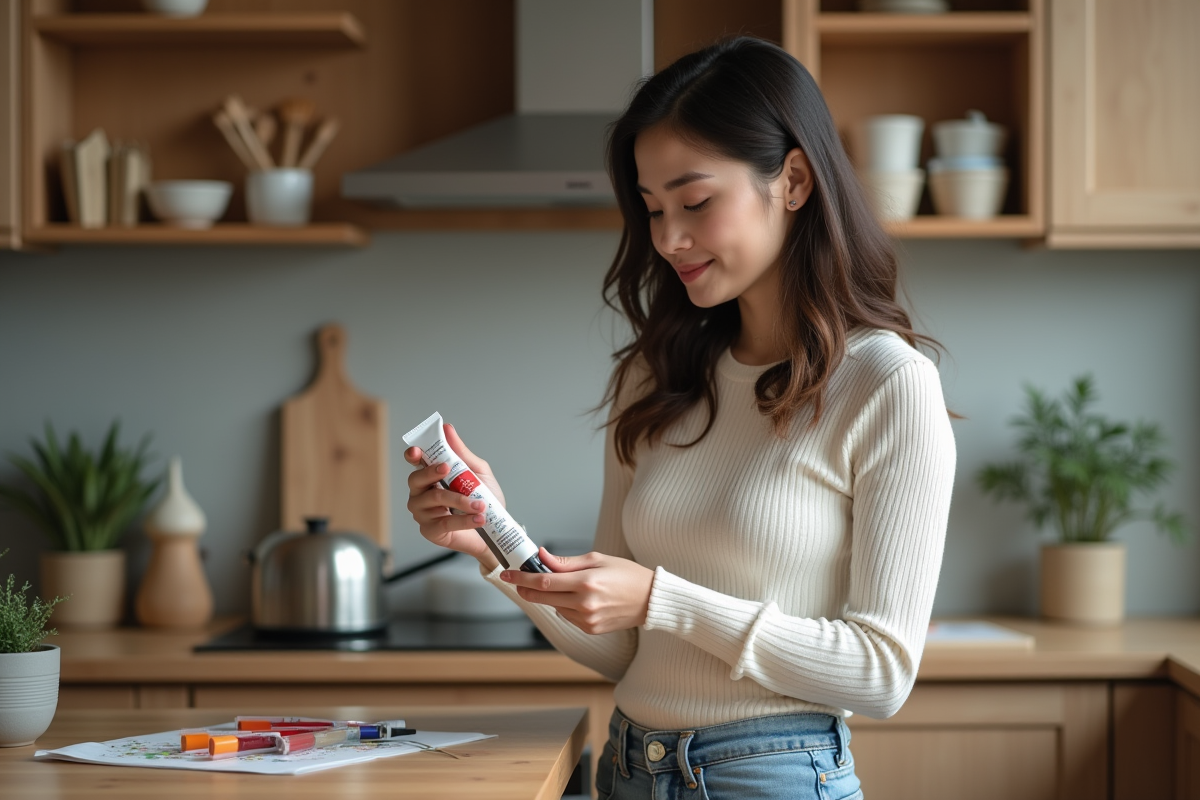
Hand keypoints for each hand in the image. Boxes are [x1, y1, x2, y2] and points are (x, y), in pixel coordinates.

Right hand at [404, 423, 504, 568]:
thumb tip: (447, 429)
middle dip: (431, 472)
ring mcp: (423, 513)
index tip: (417, 451)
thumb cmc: (485, 501)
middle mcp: (422, 493)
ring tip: (480, 504)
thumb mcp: (477, 473)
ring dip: (459, 500)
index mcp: (431, 476)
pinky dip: (464, 520)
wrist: (495, 532)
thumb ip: (461, 454)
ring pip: (432, 499)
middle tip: (447, 469)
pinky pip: (443, 522)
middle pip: (415, 479)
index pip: (415, 462)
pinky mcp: (430, 531)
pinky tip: (478, 518)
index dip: (413, 455)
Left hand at [501, 548, 654, 634]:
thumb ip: (565, 562)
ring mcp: (587, 619)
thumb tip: (541, 557)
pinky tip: (580, 599)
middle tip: (518, 580)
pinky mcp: (590, 629)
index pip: (544, 582)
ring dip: (550, 597)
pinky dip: (565, 607)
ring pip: (554, 607)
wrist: (650, 600)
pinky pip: (567, 617)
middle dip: (526, 589)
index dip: (522, 578)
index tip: (507, 573)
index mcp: (586, 582)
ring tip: (568, 585)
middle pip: (543, 598)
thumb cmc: (627, 575)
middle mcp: (585, 604)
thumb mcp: (597, 559)